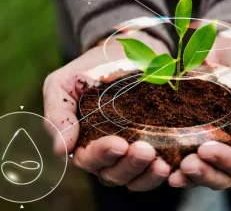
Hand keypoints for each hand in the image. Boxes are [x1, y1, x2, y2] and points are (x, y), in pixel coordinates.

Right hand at [43, 30, 171, 190]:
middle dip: (129, 165)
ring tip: (161, 163)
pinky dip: (163, 171)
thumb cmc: (89, 70)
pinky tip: (172, 164)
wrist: (124, 52)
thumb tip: (61, 150)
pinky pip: (157, 168)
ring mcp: (131, 152)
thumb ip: (58, 115)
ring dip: (148, 174)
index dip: (103, 155)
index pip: (90, 159)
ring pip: (136, 178)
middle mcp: (108, 154)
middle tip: (144, 150)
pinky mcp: (155, 146)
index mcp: (83, 143)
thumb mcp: (63, 85)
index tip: (118, 143)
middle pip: (114, 174)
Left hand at [168, 30, 230, 188]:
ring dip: (188, 174)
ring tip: (174, 170)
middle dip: (204, 173)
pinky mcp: (189, 130)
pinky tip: (162, 162)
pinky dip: (172, 161)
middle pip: (219, 175)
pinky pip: (180, 152)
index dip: (225, 163)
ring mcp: (209, 141)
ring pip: (200, 170)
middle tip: (189, 163)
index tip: (207, 149)